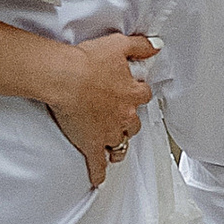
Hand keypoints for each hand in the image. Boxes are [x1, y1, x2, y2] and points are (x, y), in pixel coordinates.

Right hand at [45, 28, 157, 188]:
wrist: (66, 77)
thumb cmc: (87, 61)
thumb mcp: (119, 44)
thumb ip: (141, 45)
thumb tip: (157, 46)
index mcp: (131, 93)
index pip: (143, 95)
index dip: (137, 93)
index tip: (132, 92)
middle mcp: (124, 116)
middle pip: (133, 123)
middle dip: (128, 121)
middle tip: (121, 118)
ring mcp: (108, 132)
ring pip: (120, 145)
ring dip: (118, 145)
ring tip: (114, 148)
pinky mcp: (90, 144)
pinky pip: (98, 164)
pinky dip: (99, 173)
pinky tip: (99, 179)